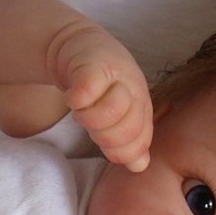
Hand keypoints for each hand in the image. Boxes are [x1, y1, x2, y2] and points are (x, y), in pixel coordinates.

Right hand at [52, 23, 152, 171]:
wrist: (80, 48)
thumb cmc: (101, 87)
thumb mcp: (118, 116)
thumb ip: (129, 141)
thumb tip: (139, 166)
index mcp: (143, 106)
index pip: (139, 142)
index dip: (120, 153)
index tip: (105, 144)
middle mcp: (135, 89)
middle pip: (126, 131)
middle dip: (103, 136)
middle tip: (91, 124)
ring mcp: (116, 75)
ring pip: (109, 113)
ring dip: (88, 118)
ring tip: (82, 108)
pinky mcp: (92, 65)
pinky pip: (85, 95)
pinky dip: (75, 101)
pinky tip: (72, 96)